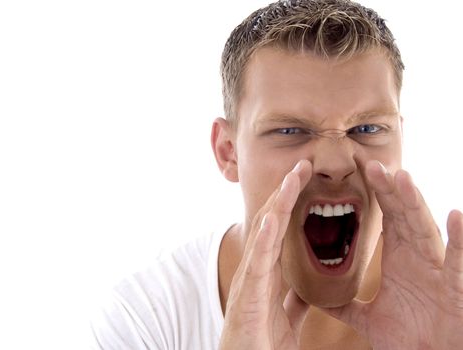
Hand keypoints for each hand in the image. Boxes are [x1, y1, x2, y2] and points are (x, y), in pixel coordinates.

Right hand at [219, 160, 311, 349]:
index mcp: (268, 273)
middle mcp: (257, 269)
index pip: (281, 228)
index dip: (292, 202)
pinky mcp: (248, 295)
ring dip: (278, 204)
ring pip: (265, 234)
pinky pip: (257, 263)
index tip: (306, 178)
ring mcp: (250, 279)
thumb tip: (304, 293)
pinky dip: (263, 239)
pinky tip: (271, 219)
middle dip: (286, 191)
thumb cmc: (261, 345)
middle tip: (303, 164)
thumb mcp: (286, 319)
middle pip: (272, 221)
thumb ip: (293, 302)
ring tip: (292, 178)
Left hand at [322, 160, 462, 348]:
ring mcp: (437, 271)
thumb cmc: (409, 339)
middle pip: (403, 216)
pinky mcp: (454, 290)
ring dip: (415, 203)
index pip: (387, 218)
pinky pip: (457, 262)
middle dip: (389, 189)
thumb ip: (344, 304)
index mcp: (400, 260)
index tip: (360, 171)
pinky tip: (455, 215)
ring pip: (425, 230)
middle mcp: (419, 259)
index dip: (377, 194)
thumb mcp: (368, 318)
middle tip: (372, 164)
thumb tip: (318, 297)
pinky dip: (459, 240)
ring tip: (402, 177)